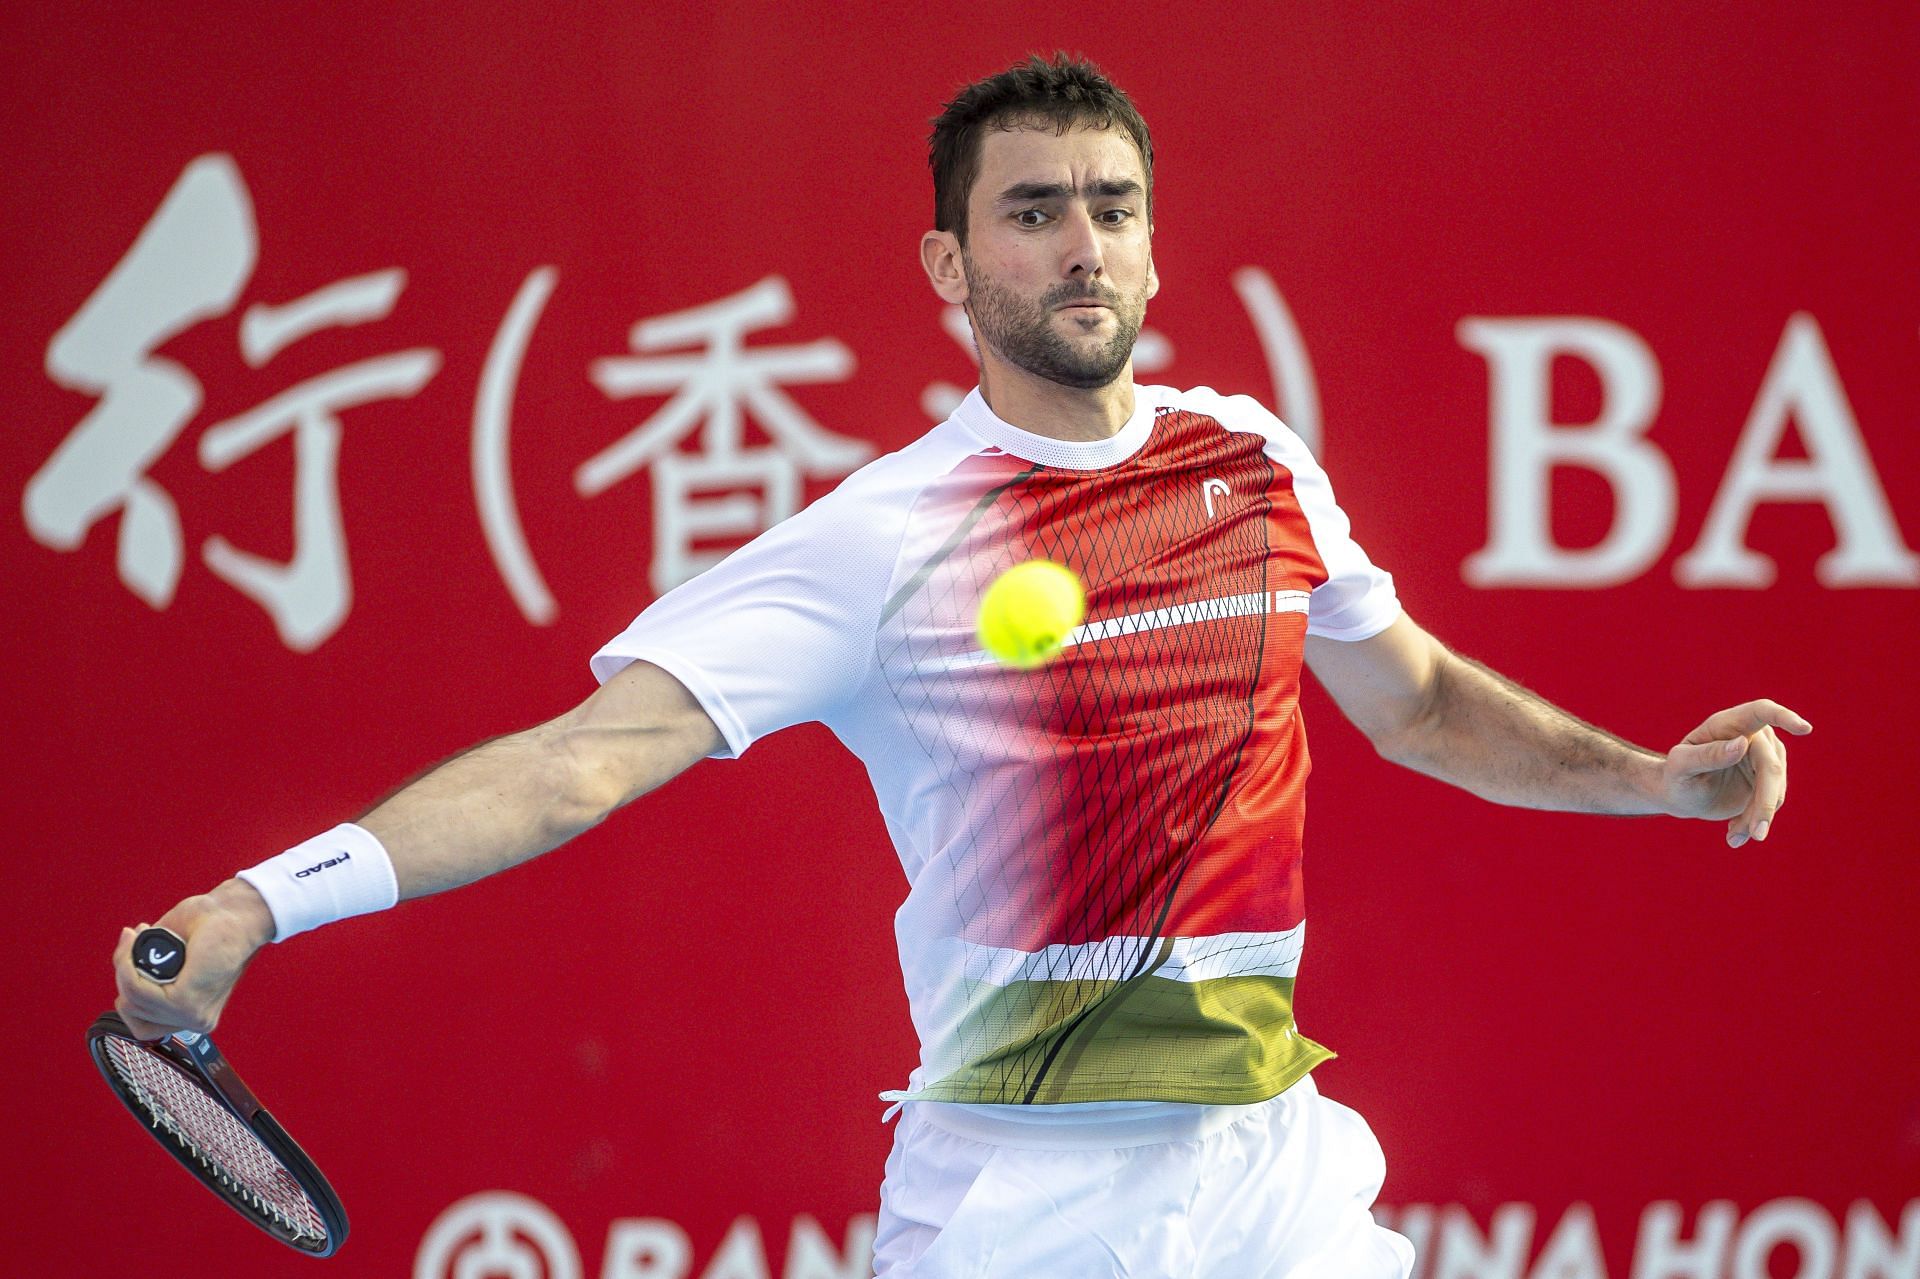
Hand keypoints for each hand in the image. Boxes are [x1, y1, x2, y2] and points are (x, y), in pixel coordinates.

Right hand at [113, 878, 275, 1038]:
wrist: (237, 911)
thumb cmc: (210, 925)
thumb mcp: (171, 952)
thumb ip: (150, 969)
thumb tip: (125, 971)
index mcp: (193, 1012)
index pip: (144, 1026)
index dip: (129, 993)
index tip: (131, 959)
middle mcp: (195, 1020)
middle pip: (133, 1014)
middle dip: (124, 977)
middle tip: (134, 941)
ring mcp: (191, 1015)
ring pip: (132, 1000)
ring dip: (124, 966)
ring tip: (136, 937)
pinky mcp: (186, 1003)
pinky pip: (137, 991)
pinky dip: (128, 966)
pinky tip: (137, 942)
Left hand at [1660, 700, 1812, 846]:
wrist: (1681, 796)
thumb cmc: (1675, 776)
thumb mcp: (1681, 766)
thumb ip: (1707, 755)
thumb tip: (1743, 743)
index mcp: (1728, 725)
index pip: (1761, 711)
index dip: (1783, 717)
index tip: (1804, 728)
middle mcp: (1752, 737)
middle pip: (1771, 767)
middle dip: (1764, 803)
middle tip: (1755, 834)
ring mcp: (1764, 758)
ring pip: (1776, 789)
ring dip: (1757, 817)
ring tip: (1733, 837)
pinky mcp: (1769, 781)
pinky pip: (1773, 803)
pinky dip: (1756, 821)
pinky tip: (1735, 834)